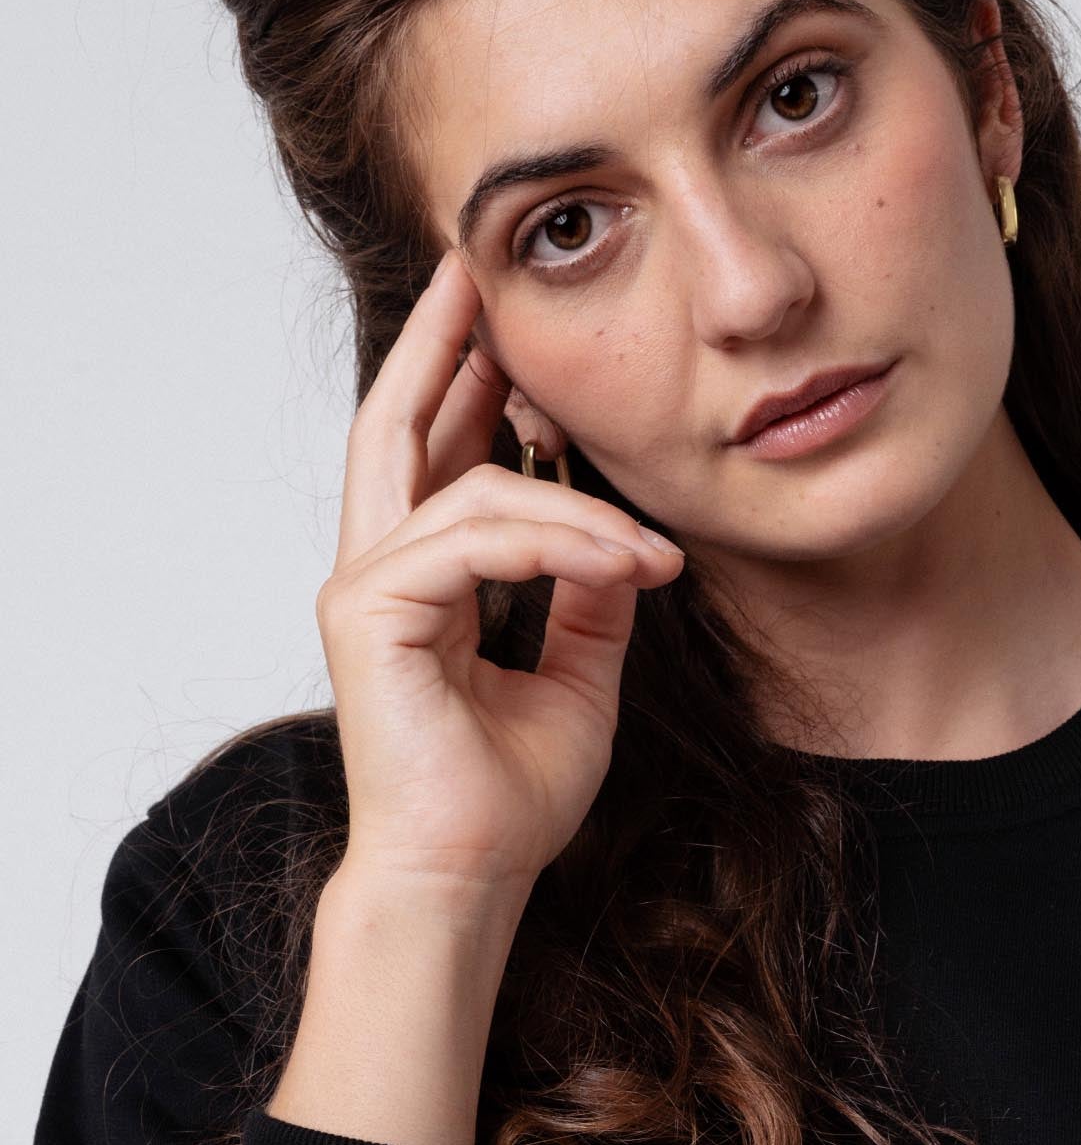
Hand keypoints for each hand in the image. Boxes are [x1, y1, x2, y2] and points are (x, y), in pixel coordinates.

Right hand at [321, 246, 683, 895]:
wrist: (471, 876)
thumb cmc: (509, 797)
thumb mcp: (578, 675)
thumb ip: (589, 596)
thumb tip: (625, 537)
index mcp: (419, 581)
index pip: (435, 453)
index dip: (469, 379)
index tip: (515, 329)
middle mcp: (378, 571)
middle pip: (402, 421)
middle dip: (444, 340)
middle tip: (479, 268)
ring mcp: (364, 588)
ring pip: (470, 484)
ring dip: (575, 502)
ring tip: (652, 546)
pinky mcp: (369, 613)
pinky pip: (478, 539)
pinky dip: (561, 542)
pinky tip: (628, 566)